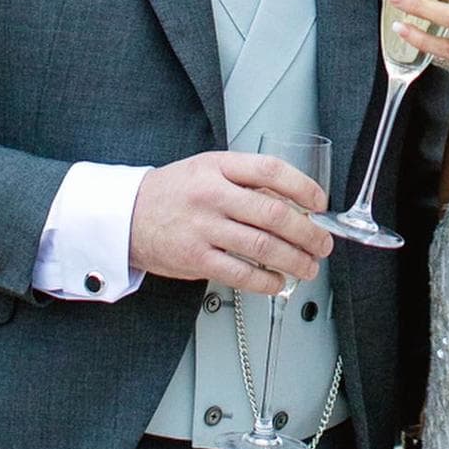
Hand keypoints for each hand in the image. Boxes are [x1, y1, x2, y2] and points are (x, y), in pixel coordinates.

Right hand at [128, 152, 333, 295]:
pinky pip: (241, 273)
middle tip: (322, 243)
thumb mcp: (207, 169)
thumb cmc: (174, 193)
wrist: (126, 216)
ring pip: (263, 246)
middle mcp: (212, 195)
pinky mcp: (195, 259)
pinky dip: (267, 281)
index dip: (302, 187)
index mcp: (218, 166)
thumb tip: (293, 203)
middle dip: (308, 233)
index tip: (319, 203)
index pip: (270, 170)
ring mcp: (203, 228)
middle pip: (274, 213)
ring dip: (295, 260)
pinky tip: (278, 282)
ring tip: (309, 266)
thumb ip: (245, 181)